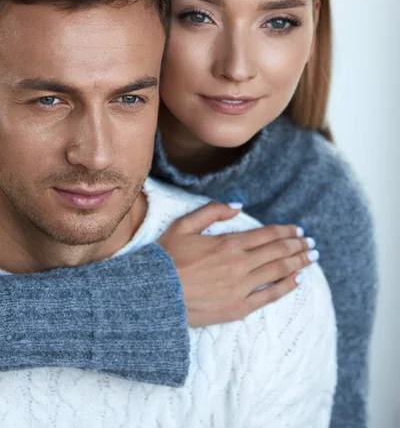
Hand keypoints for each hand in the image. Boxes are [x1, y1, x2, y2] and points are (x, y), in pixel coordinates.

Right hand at [157, 202, 316, 326]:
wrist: (154, 296)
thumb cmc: (166, 259)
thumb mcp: (184, 226)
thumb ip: (212, 212)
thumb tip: (238, 205)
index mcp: (228, 243)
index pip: (266, 235)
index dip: (286, 231)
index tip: (298, 230)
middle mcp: (240, 264)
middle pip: (277, 251)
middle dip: (297, 245)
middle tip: (311, 242)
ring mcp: (241, 288)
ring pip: (278, 271)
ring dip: (298, 262)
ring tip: (311, 257)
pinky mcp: (238, 308)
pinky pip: (269, 296)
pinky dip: (286, 286)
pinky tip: (297, 280)